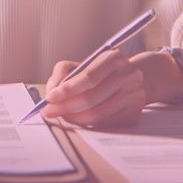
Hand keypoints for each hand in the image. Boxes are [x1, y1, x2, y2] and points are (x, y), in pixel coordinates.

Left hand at [41, 49, 180, 128]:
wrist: (132, 78)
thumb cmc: (100, 72)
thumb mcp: (82, 64)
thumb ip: (63, 74)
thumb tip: (51, 93)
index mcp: (114, 58)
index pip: (89, 77)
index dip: (67, 89)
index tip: (50, 98)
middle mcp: (128, 75)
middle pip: (92, 98)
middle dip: (65, 107)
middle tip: (48, 112)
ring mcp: (134, 96)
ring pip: (97, 114)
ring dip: (74, 117)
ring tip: (60, 116)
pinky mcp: (134, 114)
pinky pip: (105, 123)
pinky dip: (87, 124)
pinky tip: (77, 120)